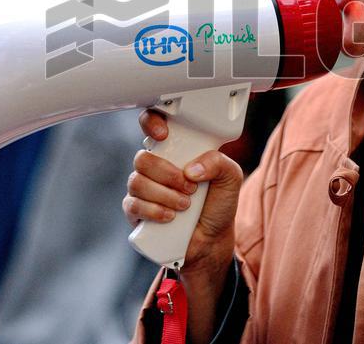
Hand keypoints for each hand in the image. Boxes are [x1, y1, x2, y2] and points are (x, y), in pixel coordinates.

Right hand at [123, 109, 242, 275]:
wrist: (212, 239)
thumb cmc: (218, 204)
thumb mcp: (230, 177)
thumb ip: (218, 162)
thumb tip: (191, 169)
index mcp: (174, 151)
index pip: (151, 125)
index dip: (151, 123)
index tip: (164, 135)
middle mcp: (154, 167)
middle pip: (143, 158)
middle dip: (167, 174)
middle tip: (189, 187)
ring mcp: (142, 189)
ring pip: (137, 182)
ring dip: (164, 194)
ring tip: (185, 205)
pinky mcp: (136, 212)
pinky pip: (133, 205)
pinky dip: (154, 211)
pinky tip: (170, 217)